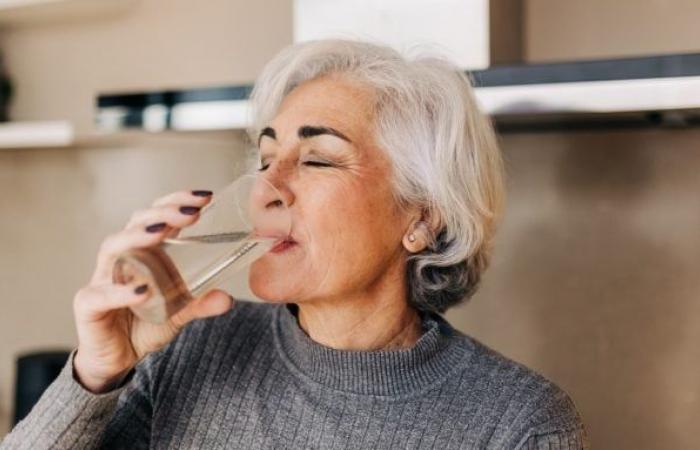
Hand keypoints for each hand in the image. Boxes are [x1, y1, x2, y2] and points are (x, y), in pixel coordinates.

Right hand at [72, 190, 233, 392]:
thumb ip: (201, 303)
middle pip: (136, 223)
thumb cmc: (143, 325)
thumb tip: (228, 298)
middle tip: (192, 212)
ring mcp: (102, 279)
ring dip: (137, 236)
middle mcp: (122, 258)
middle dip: (163, 212)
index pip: (158, 216)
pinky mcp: (88, 305)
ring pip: (112, 247)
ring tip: (161, 231)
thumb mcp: (179, 313)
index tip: (205, 197)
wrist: (117, 360)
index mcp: (145, 253)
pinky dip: (122, 291)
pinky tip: (143, 290)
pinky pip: (101, 294)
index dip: (177, 202)